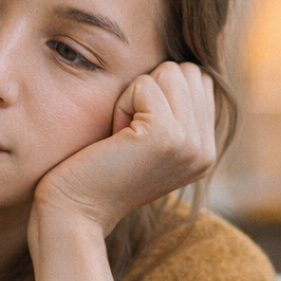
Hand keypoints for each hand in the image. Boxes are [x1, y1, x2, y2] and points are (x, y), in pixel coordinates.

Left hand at [31, 61, 215, 236]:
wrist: (74, 212)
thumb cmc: (94, 173)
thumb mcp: (143, 142)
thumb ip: (171, 112)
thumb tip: (178, 68)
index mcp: (205, 150)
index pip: (198, 80)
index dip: (156, 95)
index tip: (134, 135)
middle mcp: (206, 149)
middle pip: (187, 71)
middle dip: (148, 92)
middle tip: (125, 135)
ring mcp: (191, 143)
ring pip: (169, 73)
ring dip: (133, 98)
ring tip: (120, 137)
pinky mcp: (167, 136)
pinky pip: (144, 85)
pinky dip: (121, 104)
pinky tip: (113, 138)